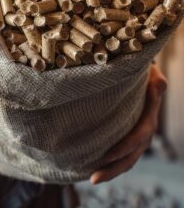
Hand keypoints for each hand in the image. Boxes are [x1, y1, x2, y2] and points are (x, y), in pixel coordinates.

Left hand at [90, 64, 166, 183]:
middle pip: (131, 156)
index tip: (106, 157)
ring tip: (92, 179)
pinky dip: (111, 165)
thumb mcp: (149, 73)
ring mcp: (137, 138)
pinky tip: (93, 170)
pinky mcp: (128, 139)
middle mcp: (145, 132)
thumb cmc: (142, 72)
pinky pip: (122, 156)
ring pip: (126, 160)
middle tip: (93, 179)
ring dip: (110, 171)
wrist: (143, 76)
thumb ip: (154, 80)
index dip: (123, 148)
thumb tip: (158, 84)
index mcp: (149, 119)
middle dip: (113, 168)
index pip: (138, 137)